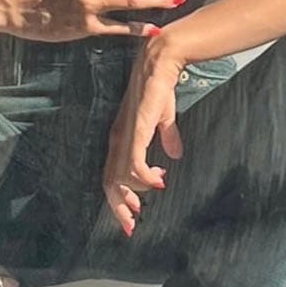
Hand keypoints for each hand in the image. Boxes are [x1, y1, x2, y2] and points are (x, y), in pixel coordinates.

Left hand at [102, 36, 185, 235]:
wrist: (161, 62)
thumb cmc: (159, 88)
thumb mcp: (164, 119)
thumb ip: (167, 137)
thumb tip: (175, 156)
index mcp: (121, 137)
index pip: (112, 176)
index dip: (119, 199)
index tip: (132, 216)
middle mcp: (118, 138)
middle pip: (110, 182)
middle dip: (120, 207)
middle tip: (132, 224)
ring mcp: (125, 133)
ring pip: (120, 176)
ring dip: (135, 191)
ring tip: (155, 189)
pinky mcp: (137, 128)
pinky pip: (135, 161)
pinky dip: (144, 177)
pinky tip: (158, 181)